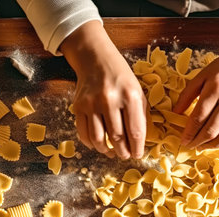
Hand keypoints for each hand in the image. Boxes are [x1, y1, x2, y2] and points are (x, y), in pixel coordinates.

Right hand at [60, 21, 146, 158]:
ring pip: (99, 138)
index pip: (135, 131)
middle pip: (117, 137)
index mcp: (130, 96)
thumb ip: (140, 116)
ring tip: (112, 153)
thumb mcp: (138, 91)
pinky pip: (83, 132)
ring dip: (106, 150)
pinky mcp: (78, 105)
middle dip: (123, 151)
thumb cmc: (122, 78)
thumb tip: (139, 142)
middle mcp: (110, 100)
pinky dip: (91, 143)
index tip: (137, 155)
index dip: (137, 148)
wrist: (96, 59)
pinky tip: (98, 145)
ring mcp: (92, 103)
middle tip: (125, 156)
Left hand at [173, 28, 218, 149]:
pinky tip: (216, 138)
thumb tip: (175, 113)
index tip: (182, 140)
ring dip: (211, 145)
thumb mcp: (202, 75)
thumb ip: (187, 94)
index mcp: (216, 87)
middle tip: (190, 146)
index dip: (189, 132)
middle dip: (198, 142)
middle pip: (212, 129)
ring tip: (201, 147)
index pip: (199, 116)